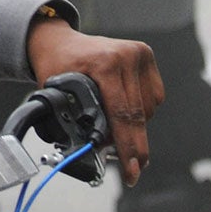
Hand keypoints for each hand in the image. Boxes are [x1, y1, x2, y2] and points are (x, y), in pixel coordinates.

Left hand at [25, 20, 162, 186]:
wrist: (59, 41)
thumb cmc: (56, 66)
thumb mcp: (56, 93)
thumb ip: (71, 119)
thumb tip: (89, 150)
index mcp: (104, 63)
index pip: (121, 113)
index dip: (126, 146)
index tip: (131, 170)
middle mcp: (126, 55)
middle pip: (138, 114)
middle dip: (134, 146)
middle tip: (133, 169)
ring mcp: (138, 53)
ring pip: (149, 108)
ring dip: (136, 127)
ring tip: (116, 132)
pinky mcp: (146, 55)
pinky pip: (154, 96)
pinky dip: (142, 110)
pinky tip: (125, 112)